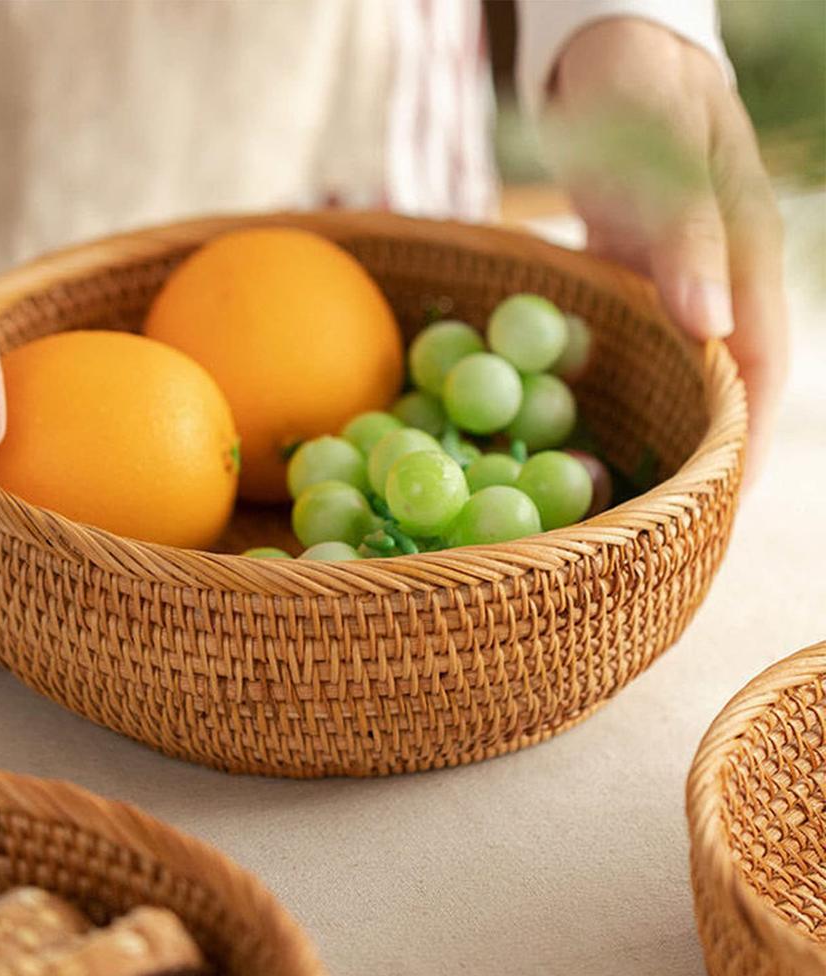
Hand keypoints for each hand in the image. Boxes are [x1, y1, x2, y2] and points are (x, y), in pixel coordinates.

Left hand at [547, 18, 787, 480]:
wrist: (612, 56)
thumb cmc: (639, 90)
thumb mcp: (665, 148)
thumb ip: (691, 236)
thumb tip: (711, 329)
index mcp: (746, 255)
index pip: (763, 368)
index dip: (747, 439)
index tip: (721, 503)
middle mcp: (723, 278)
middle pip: (731, 385)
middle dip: (711, 454)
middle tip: (674, 526)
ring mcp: (683, 280)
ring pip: (690, 374)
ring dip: (674, 432)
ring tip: (641, 495)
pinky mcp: (642, 277)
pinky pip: (646, 347)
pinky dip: (635, 390)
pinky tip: (606, 427)